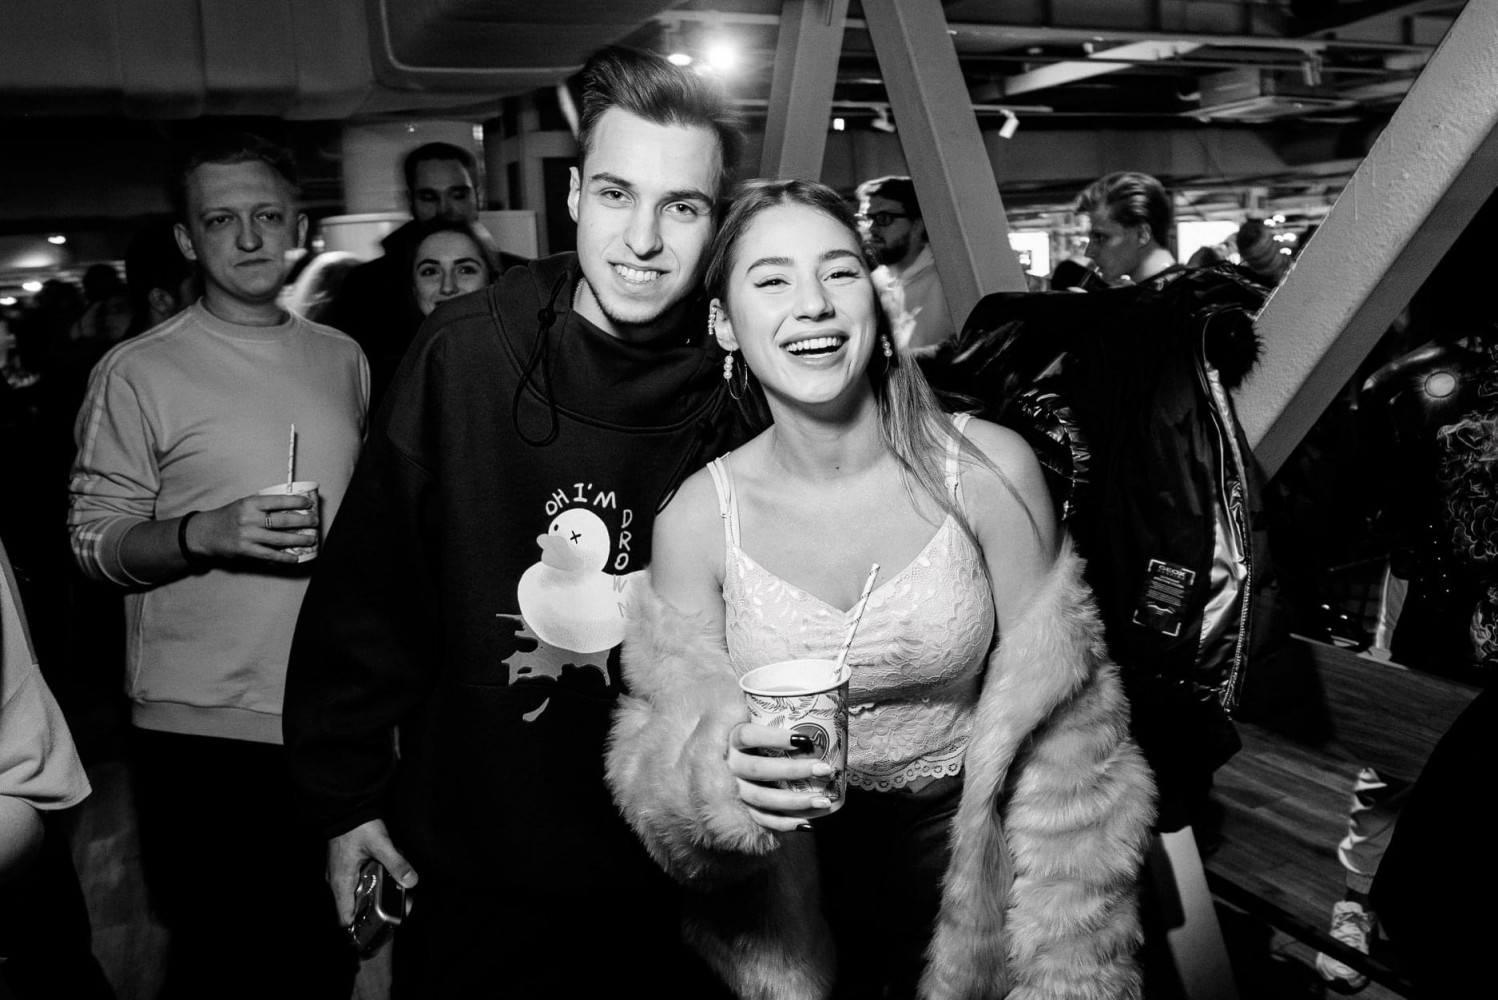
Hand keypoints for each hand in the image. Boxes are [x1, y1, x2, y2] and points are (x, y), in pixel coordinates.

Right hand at [184, 492, 317, 564]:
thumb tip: (291, 507)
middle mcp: (250, 518)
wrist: (205, 533)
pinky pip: (270, 555)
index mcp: (250, 503)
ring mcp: (248, 535)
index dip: (297, 502)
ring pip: (280, 539)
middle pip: (284, 520)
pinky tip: (295, 558)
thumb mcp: (244, 504)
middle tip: (315, 522)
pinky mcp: (246, 550)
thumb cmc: (229, 517)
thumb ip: (264, 505)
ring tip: (312, 539)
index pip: (279, 500)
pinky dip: (285, 557)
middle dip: (304, 522)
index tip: (310, 504)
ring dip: (300, 540)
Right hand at [327, 819, 417, 924]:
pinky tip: (385, 876)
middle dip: (373, 910)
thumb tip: (411, 881)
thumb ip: (396, 863)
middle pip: (352, 907)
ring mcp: (338, 873)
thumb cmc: (358, 826)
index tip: (378, 926)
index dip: (359, 925)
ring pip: (355, 894)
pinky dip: (369, 883)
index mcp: (341, 882)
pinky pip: (356, 881)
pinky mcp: (344, 864)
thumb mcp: (380, 844)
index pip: (345, 917)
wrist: (347, 806)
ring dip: (373, 895)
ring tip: (396, 893)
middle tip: (396, 908)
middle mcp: (336, 881)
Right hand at [727, 723, 834, 832]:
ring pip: (761, 798)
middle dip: (793, 771)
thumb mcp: (750, 719)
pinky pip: (761, 819)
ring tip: (824, 801)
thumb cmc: (750, 736)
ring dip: (794, 802)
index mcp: (732, 739)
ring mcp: (734, 789)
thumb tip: (814, 704)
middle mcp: (730, 765)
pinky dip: (784, 824)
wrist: (720, 759)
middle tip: (823, 768)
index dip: (774, 737)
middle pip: (759, 769)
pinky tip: (807, 823)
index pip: (748, 736)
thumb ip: (770, 713)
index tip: (804, 740)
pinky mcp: (741, 808)